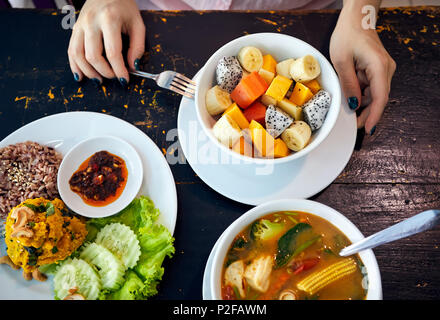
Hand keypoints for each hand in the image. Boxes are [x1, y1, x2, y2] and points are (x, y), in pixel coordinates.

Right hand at [68, 0, 145, 85]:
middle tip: (114, 77)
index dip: (119, 70)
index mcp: (109, 19)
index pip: (112, 52)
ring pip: (78, 54)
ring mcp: (80, 24)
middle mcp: (91, 21)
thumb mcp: (137, 24)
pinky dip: (75, 65)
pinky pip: (70, 50)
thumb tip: (133, 67)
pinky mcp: (74, 28)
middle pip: (93, 55)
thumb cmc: (124, 7)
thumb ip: (137, 46)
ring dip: (88, 72)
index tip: (125, 79)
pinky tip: (82, 75)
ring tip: (99, 80)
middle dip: (104, 72)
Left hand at [330, 1, 395, 134]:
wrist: (356, 19)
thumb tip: (353, 104)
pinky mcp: (377, 70)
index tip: (368, 129)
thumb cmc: (348, 35)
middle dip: (367, 114)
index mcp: (379, 67)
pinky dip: (362, 96)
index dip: (374, 115)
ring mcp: (383, 70)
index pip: (380, 97)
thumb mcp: (342, 61)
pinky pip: (371, 88)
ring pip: (375, 95)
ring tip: (349, 115)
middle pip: (379, 99)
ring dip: (363, 105)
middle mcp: (386, 69)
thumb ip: (349, 84)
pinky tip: (352, 100)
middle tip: (353, 126)